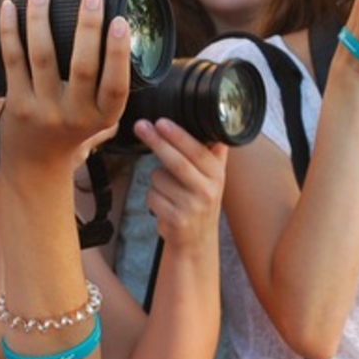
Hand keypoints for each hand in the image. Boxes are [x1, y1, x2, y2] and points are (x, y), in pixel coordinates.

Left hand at [0, 0, 130, 169]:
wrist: (34, 168)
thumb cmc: (71, 137)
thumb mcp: (100, 124)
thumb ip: (112, 94)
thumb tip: (128, 44)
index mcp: (103, 117)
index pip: (117, 84)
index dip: (119, 52)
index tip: (120, 21)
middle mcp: (75, 115)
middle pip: (83, 66)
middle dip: (88, 25)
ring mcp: (43, 110)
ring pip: (43, 56)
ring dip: (41, 19)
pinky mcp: (16, 104)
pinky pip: (12, 60)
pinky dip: (9, 31)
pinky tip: (9, 8)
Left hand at [134, 119, 229, 244]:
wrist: (197, 240)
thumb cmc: (201, 201)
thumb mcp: (214, 176)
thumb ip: (214, 150)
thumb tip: (212, 119)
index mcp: (217, 175)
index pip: (197, 151)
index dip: (178, 135)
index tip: (161, 122)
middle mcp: (207, 191)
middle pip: (177, 162)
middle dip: (157, 142)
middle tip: (141, 126)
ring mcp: (192, 207)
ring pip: (158, 178)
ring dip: (156, 179)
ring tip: (169, 190)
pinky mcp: (176, 220)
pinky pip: (152, 196)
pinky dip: (152, 196)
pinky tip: (164, 204)